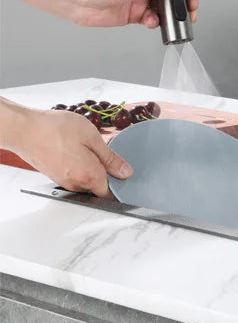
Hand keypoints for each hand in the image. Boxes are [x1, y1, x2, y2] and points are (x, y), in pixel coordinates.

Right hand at [1, 101, 131, 197]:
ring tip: (93, 150)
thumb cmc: (57, 130)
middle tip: (112, 157)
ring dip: (93, 170)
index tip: (127, 175)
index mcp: (89, 175)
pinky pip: (74, 176)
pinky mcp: (54, 175)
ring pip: (85, 182)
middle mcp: (75, 183)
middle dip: (108, 176)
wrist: (26, 130)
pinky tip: (79, 151)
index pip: (110, 193)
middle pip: (98, 188)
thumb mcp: (92, 137)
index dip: (121, 185)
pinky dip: (81, 167)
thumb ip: (110, 158)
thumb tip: (126, 172)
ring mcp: (63, 181)